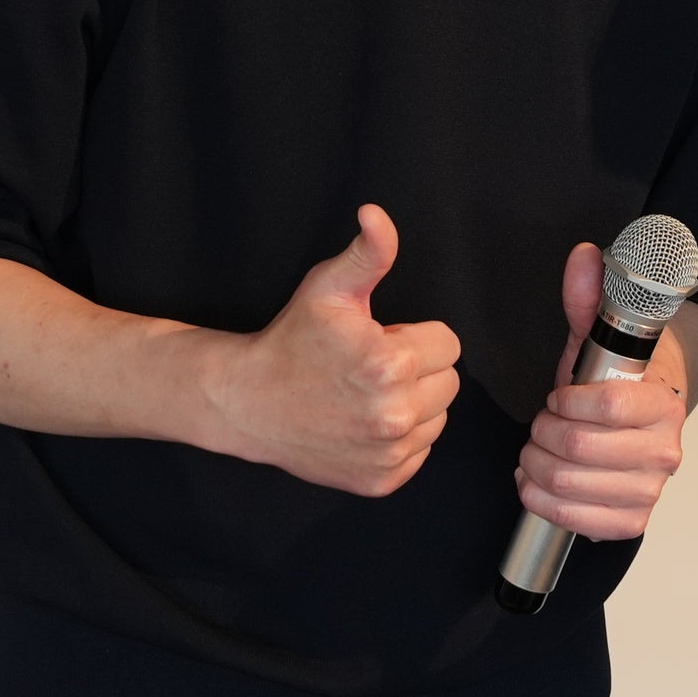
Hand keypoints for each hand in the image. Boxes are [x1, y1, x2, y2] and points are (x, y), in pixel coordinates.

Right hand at [192, 205, 462, 495]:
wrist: (249, 402)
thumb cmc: (293, 340)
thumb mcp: (329, 288)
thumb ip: (368, 253)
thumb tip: (376, 216)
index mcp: (392, 364)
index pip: (448, 344)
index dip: (414, 337)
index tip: (379, 339)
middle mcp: (395, 414)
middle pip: (448, 383)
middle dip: (417, 370)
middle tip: (369, 367)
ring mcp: (389, 452)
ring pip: (437, 419)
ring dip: (412, 405)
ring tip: (366, 395)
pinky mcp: (382, 480)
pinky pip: (419, 453)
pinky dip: (399, 441)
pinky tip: (362, 424)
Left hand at [515, 241, 694, 543]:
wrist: (641, 424)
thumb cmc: (616, 383)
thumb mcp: (600, 339)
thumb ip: (589, 299)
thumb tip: (584, 255)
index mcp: (663, 404)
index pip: (606, 407)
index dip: (566, 401)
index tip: (558, 396)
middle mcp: (665, 451)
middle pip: (578, 448)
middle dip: (542, 433)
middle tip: (541, 423)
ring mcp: (650, 491)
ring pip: (568, 484)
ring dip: (536, 466)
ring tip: (536, 452)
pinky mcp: (631, 521)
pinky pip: (575, 521)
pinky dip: (542, 501)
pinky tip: (538, 482)